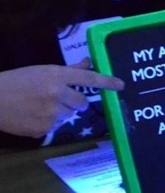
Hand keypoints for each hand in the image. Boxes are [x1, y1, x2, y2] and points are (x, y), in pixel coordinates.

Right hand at [0, 64, 122, 138]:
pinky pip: (55, 127)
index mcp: (56, 76)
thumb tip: (88, 63)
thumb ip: (68, 71)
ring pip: (70, 115)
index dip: (106, 82)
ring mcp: (50, 113)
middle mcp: (56, 94)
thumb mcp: (41, 71)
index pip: (88, 79)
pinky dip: (48, 123)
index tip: (121, 85)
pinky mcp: (43, 129)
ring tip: (40, 107)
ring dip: (61, 112)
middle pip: (82, 102)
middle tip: (58, 98)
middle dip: (74, 102)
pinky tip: (33, 116)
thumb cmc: (15, 81)